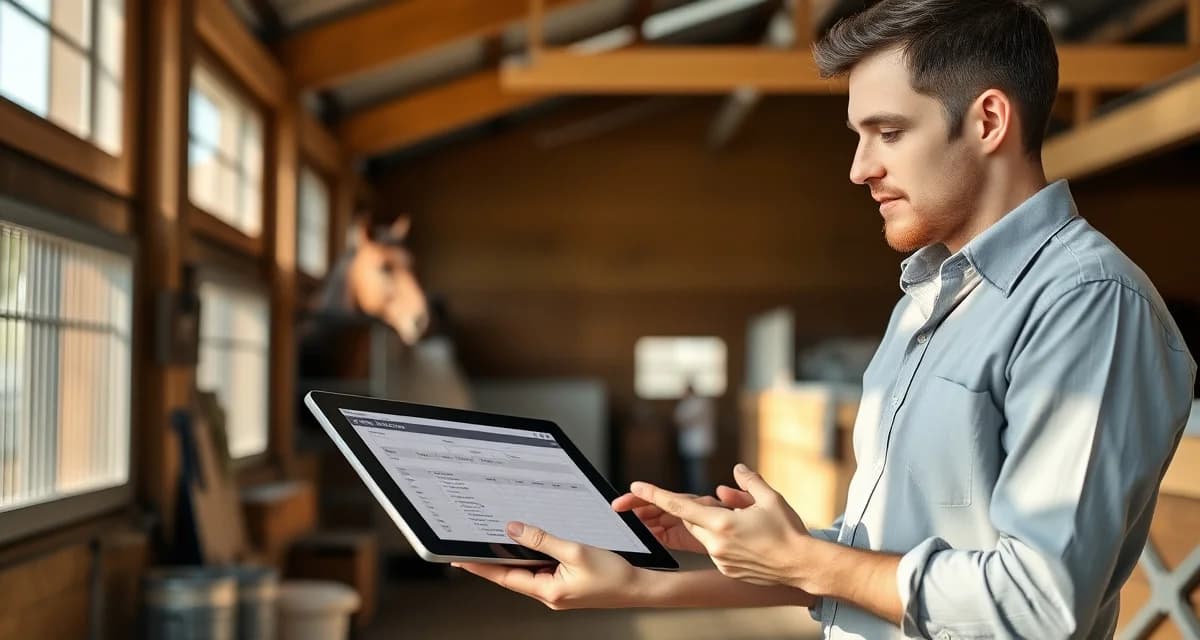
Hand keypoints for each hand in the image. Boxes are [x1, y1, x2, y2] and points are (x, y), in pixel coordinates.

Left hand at [453, 522, 645, 609]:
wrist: (639, 587)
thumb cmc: (613, 574)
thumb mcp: (574, 550)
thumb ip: (542, 539)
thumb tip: (514, 530)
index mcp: (548, 591)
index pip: (504, 577)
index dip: (481, 567)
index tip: (459, 560)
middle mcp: (549, 594)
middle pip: (513, 576)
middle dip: (493, 561)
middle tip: (470, 547)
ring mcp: (557, 591)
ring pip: (528, 572)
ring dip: (514, 558)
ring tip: (495, 542)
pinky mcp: (566, 584)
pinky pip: (542, 569)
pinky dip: (533, 557)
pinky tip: (529, 545)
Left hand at [630, 464, 810, 587]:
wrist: (801, 565)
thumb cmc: (788, 530)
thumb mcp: (770, 498)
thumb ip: (748, 482)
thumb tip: (736, 471)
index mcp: (721, 522)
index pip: (678, 506)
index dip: (654, 495)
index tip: (634, 487)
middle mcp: (716, 543)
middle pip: (693, 520)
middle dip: (702, 509)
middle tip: (725, 505)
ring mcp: (720, 558)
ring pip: (704, 534)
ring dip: (715, 524)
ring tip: (747, 523)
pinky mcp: (726, 569)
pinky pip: (715, 549)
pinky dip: (724, 540)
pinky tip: (748, 540)